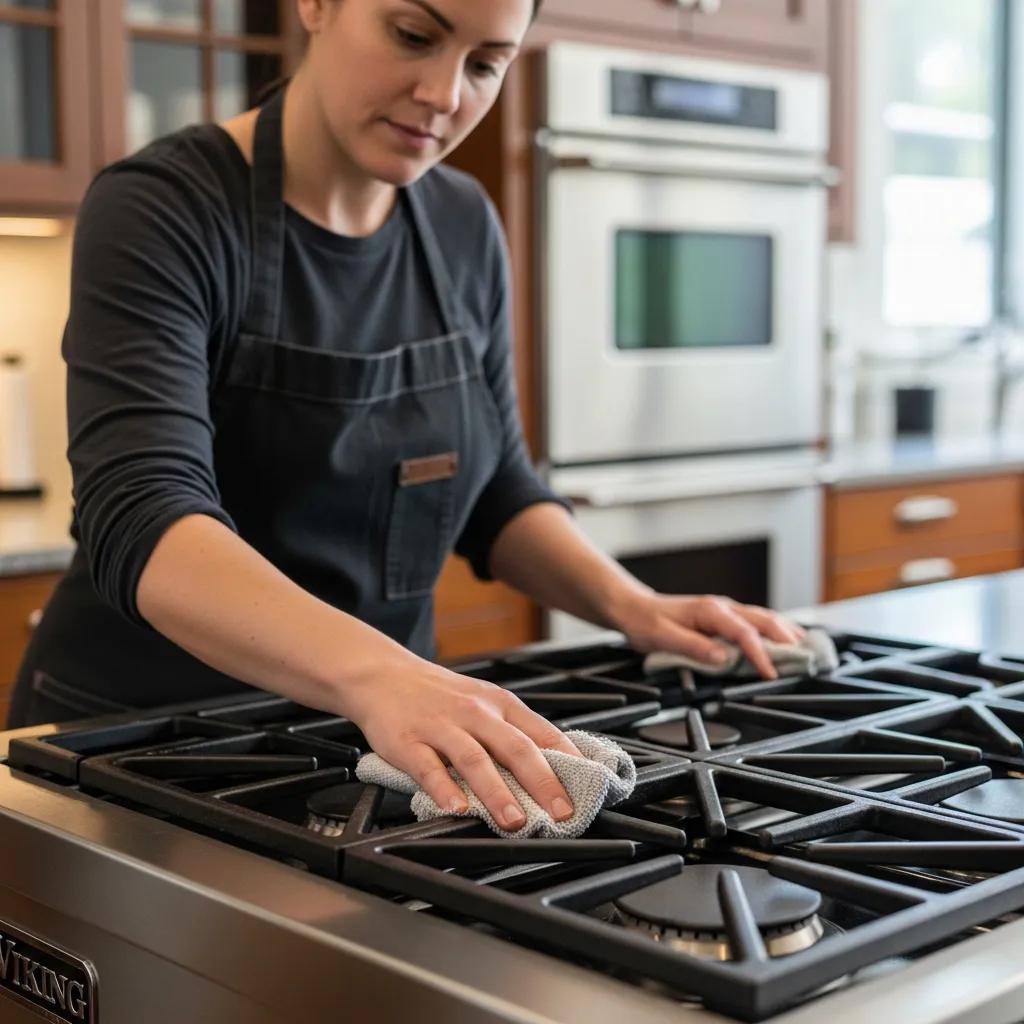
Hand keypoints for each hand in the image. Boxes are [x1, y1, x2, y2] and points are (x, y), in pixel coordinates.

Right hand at [344, 661, 581, 830]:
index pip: (542, 732)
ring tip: (515, 821)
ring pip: (475, 759)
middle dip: (542, 782)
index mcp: (499, 704)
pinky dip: (445, 789)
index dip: (568, 761)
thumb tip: (553, 769)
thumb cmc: (439, 695)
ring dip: (498, 792)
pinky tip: (457, 809)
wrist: (383, 674)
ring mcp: (441, 726)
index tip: (588, 787)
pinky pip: (429, 767)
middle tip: (562, 813)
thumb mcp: (483, 701)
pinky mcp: (408, 741)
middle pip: (515, 747)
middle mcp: (475, 712)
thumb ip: (512, 731)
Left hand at [612, 590, 803, 679]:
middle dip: (787, 637)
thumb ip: (693, 647)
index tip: (772, 673)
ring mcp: (724, 611)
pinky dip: (774, 630)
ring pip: (763, 617)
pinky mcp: (723, 618)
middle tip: (809, 657)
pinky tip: (785, 639)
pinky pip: (754, 622)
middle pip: (763, 619)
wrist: (633, 608)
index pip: (744, 633)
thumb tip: (722, 658)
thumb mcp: (663, 637)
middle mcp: (722, 608)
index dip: (760, 654)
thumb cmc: (646, 622)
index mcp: (710, 611)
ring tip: (807, 647)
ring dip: (786, 631)